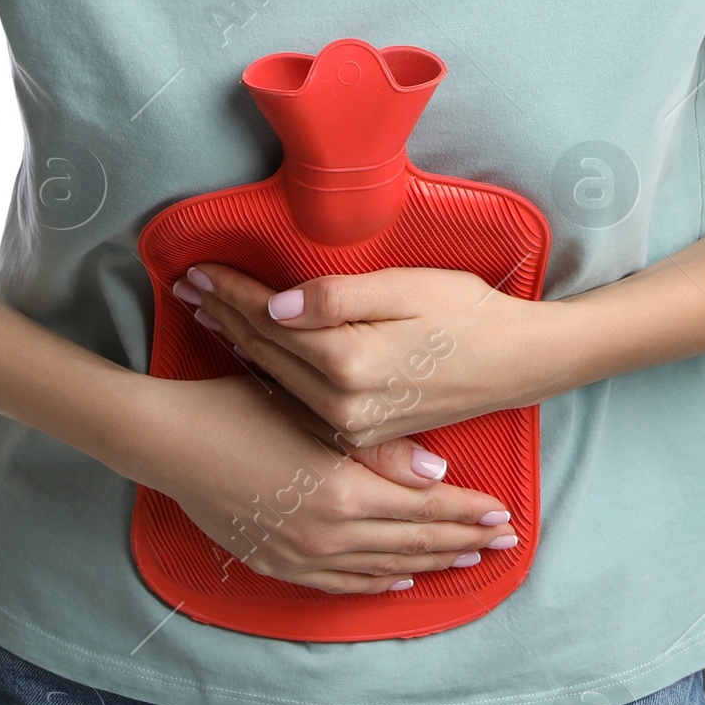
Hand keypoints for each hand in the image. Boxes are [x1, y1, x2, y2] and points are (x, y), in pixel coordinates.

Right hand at [129, 371, 518, 593]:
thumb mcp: (313, 416)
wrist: (173, 440)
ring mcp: (302, 555)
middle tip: (502, 542)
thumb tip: (435, 475)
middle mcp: (329, 534)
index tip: (505, 514)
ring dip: (429, 563)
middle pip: (412, 543)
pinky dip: (378, 581)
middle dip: (462, 541)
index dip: (468, 512)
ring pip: (383, 567)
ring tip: (465, 559)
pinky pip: (342, 583)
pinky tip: (399, 577)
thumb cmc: (242, 409)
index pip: (424, 510)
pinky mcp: (278, 563)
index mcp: (343, 492)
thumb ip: (379, 452)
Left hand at [172, 264, 574, 445]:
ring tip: (207, 313)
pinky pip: (302, 402)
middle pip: (267, 353)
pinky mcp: (363, 436)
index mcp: (350, 365)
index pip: (272, 321)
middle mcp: (343, 407)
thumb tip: (277, 304)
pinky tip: (254, 354)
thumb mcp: (406, 288)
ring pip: (278, 380)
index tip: (198, 268)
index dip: (232, 291)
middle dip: (225, 315)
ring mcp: (352, 429)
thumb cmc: (467, 313)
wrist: (518, 363)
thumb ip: (337, 297)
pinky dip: (272, 373)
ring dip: (240, 343)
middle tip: (186, 286)